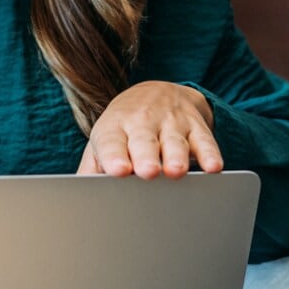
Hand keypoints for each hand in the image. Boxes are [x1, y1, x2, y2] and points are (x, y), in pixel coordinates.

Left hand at [78, 82, 223, 178]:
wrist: (157, 91)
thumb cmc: (125, 129)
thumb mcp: (106, 140)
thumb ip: (92, 168)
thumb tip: (75, 197)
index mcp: (114, 128)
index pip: (112, 142)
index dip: (114, 156)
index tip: (117, 171)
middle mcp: (143, 122)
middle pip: (144, 140)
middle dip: (146, 156)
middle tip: (147, 172)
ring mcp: (171, 122)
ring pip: (175, 140)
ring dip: (176, 156)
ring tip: (175, 171)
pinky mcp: (196, 124)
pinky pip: (205, 140)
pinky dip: (210, 153)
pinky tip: (213, 167)